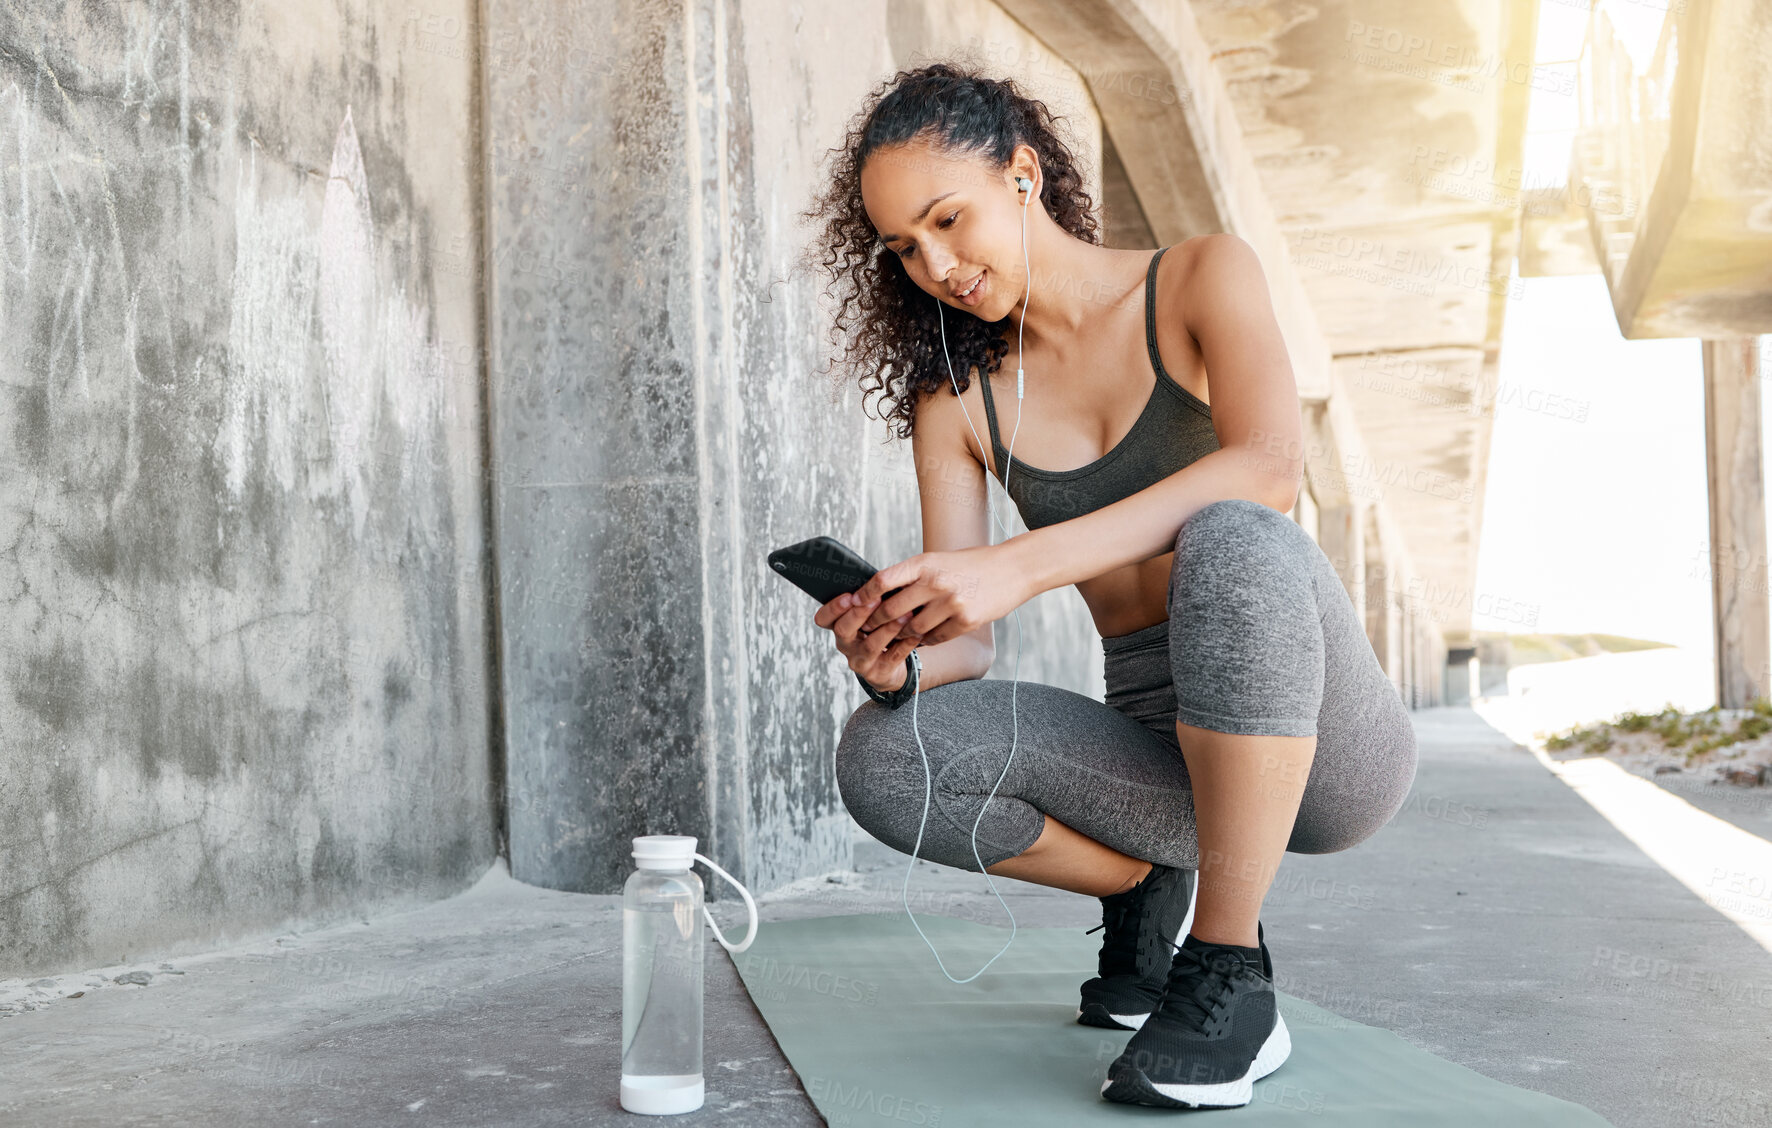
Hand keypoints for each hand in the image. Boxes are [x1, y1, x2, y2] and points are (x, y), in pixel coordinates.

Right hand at [814, 588, 916, 690]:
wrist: (889, 665)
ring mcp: (860, 661)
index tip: (849, 596)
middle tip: (877, 599)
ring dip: (888, 628)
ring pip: (870, 645)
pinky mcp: (878, 673)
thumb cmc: (879, 631)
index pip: (823, 619)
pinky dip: (906, 644)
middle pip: (844, 629)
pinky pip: (892, 657)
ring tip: (906, 614)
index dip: (833, 608)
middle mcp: (845, 644)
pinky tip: (917, 633)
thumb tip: (882, 579)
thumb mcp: (869, 616)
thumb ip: (869, 601)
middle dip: (860, 613)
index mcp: (839, 626)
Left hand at [850, 543, 1029, 647]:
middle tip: (870, 629)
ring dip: (902, 635)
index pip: (883, 580)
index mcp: (925, 563)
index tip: (856, 604)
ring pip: (913, 629)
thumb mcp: (939, 560)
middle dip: (877, 622)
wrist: (1013, 568)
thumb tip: (882, 594)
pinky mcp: (966, 621)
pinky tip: (923, 638)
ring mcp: (951, 603)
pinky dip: (926, 641)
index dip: (864, 595)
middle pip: (892, 610)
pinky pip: (935, 638)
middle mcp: (936, 582)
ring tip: (896, 636)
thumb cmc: (972, 563)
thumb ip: (914, 575)